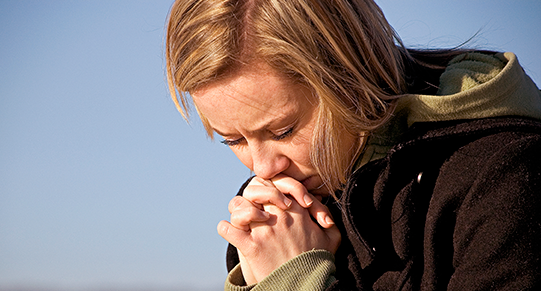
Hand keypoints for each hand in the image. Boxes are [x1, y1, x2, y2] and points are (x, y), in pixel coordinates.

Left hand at [217, 175, 340, 282]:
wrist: (307, 285)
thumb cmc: (319, 259)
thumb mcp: (331, 235)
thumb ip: (326, 214)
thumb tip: (313, 201)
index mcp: (296, 210)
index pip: (275, 183)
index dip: (269, 186)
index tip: (268, 197)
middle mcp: (279, 217)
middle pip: (254, 190)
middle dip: (251, 196)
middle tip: (253, 206)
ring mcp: (264, 231)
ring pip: (239, 207)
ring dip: (237, 211)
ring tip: (241, 219)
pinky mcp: (252, 247)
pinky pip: (229, 230)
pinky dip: (226, 229)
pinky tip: (230, 231)